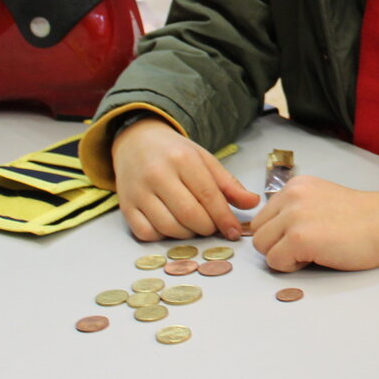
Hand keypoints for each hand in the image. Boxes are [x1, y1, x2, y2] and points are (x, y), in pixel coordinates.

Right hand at [111, 118, 258, 241]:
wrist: (136, 141)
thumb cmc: (175, 153)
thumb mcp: (204, 160)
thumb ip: (228, 184)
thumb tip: (253, 203)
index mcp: (182, 159)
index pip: (209, 196)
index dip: (224, 218)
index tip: (234, 232)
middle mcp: (158, 174)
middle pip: (189, 215)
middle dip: (207, 227)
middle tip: (211, 225)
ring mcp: (138, 191)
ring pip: (168, 228)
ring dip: (187, 234)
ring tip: (192, 224)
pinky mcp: (125, 206)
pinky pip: (146, 233)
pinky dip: (162, 236)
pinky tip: (170, 225)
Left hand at [249, 177, 378, 271]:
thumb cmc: (361, 218)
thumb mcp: (321, 198)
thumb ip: (298, 208)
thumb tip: (276, 231)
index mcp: (296, 186)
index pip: (264, 215)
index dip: (279, 232)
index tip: (301, 236)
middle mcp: (291, 197)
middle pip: (258, 231)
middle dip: (276, 244)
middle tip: (304, 248)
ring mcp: (293, 217)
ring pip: (262, 246)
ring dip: (282, 255)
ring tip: (310, 253)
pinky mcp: (299, 238)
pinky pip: (275, 261)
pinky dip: (292, 266)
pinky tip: (315, 257)